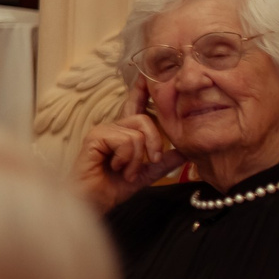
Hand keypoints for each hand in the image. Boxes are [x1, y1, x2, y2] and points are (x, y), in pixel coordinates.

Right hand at [73, 80, 183, 211]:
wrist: (93, 203)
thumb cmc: (111, 187)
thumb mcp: (145, 174)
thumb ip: (163, 162)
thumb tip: (186, 152)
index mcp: (122, 133)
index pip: (135, 106)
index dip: (142, 90)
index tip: (147, 75)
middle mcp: (112, 127)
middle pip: (144, 119)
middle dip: (154, 143)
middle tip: (151, 162)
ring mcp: (102, 131)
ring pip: (137, 134)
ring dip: (138, 160)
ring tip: (126, 171)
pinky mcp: (95, 137)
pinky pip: (126, 141)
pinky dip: (127, 159)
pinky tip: (115, 168)